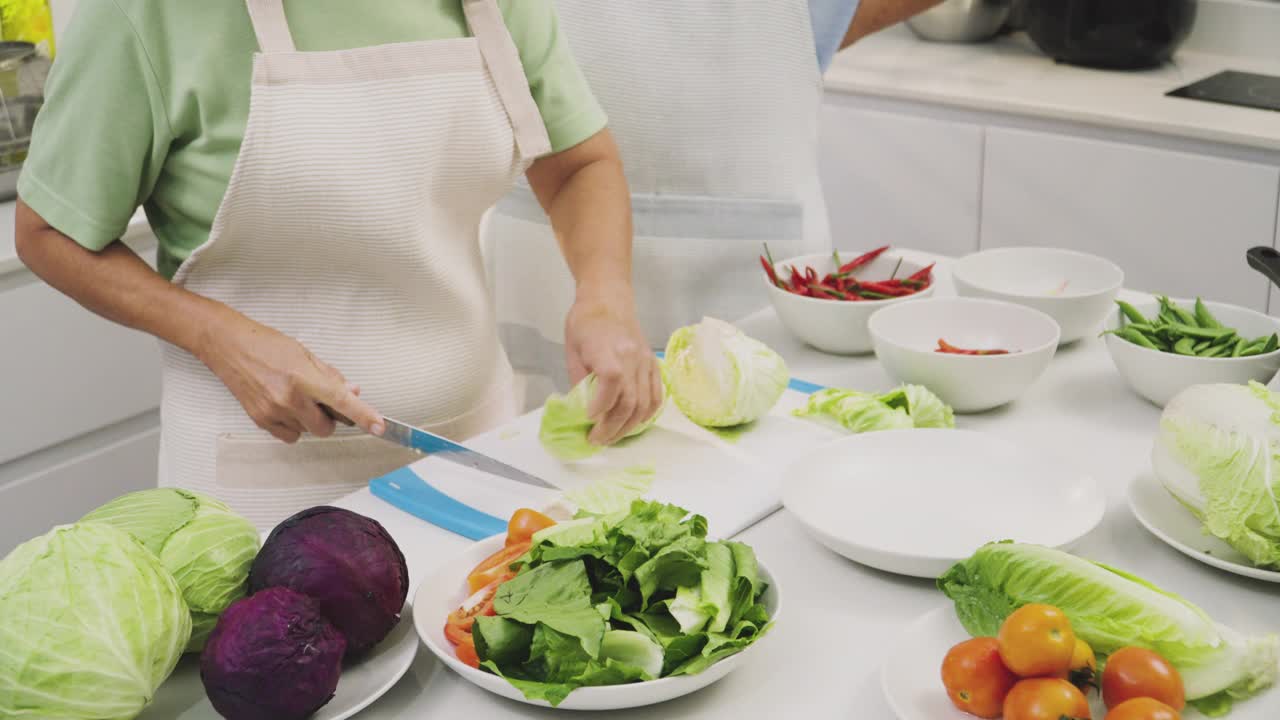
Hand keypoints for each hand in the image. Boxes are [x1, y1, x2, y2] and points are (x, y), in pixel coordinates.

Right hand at [197, 310, 383, 442]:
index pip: (342, 401)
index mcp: (303, 378)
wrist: (228, 345)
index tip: (379, 426)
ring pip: (308, 432)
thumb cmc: (266, 344)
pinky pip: (289, 436)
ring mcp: (273, 411)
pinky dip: (293, 426)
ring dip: (309, 420)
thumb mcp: (305, 353)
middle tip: (320, 401)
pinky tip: (285, 407)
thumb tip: (353, 391)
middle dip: (329, 418)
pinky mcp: (260, 420)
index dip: (363, 415)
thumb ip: (331, 376)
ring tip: (296, 397)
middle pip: (326, 427)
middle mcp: (289, 398)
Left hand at [564, 294, 662, 445]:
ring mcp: (646, 362)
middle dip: (612, 427)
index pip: (611, 379)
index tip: (588, 417)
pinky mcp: (653, 365)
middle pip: (629, 400)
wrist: (608, 300)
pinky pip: (656, 396)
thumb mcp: (572, 351)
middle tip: (596, 440)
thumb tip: (582, 412)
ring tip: (612, 437)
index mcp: (608, 349)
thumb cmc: (585, 323)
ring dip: (628, 427)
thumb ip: (579, 382)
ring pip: (644, 404)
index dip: (602, 403)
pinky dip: (646, 415)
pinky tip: (633, 424)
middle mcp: (632, 357)